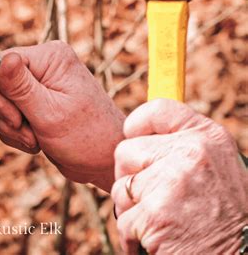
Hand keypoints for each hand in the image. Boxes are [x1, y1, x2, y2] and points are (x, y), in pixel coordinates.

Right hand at [0, 41, 124, 191]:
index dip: (0, 91)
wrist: (104, 161)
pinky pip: (8, 111)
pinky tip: (34, 141)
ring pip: (1, 99)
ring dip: (11, 126)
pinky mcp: (35, 99)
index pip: (3, 60)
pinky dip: (14, 131)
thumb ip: (21, 87)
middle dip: (6, 113)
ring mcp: (39, 81)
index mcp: (50, 57)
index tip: (16, 119)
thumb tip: (4, 58)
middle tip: (27, 133)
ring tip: (34, 140)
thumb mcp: (49, 114)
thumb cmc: (87, 138)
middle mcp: (44, 64)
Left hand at [112, 99, 247, 254]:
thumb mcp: (217, 167)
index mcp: (208, 137)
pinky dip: (133, 236)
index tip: (135, 138)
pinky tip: (159, 239)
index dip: (138, 125)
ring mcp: (172, 182)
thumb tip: (140, 134)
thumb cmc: (228, 217)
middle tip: (152, 196)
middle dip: (130, 176)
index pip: (158, 109)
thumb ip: (184, 146)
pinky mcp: (155, 214)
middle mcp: (191, 153)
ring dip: (132, 209)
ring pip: (120, 187)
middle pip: (125, 150)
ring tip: (161, 220)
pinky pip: (123, 220)